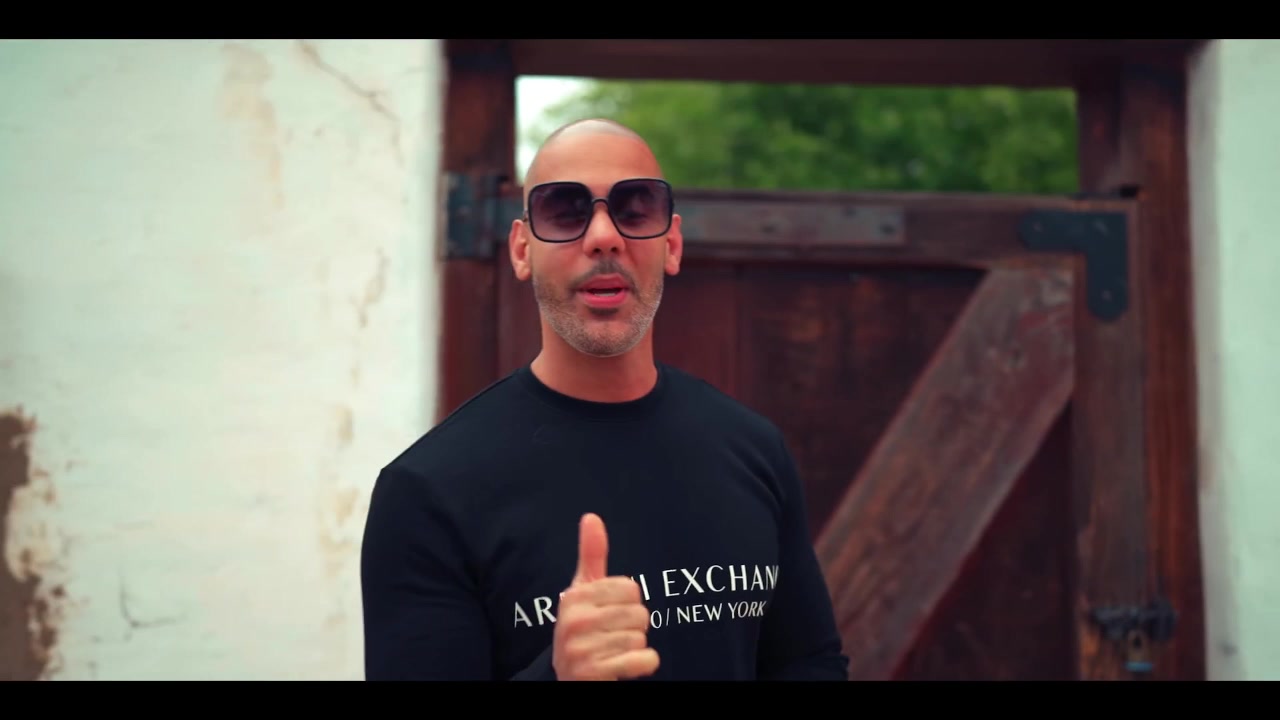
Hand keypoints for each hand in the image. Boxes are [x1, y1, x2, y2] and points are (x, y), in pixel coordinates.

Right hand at [552, 513, 659, 680]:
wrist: (570, 676)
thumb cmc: (583, 627)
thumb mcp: (583, 590)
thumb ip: (591, 555)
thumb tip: (591, 516)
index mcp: (574, 597)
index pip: (631, 588)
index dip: (628, 601)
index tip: (611, 611)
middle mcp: (574, 622)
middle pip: (639, 613)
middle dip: (635, 626)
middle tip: (615, 633)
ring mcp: (582, 650)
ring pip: (641, 638)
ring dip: (635, 646)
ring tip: (614, 650)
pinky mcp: (594, 673)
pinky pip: (644, 660)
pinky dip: (643, 664)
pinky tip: (626, 665)